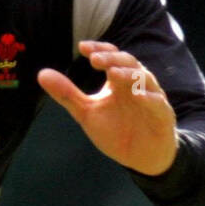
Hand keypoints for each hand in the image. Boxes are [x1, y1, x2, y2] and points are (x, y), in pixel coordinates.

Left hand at [36, 41, 178, 175]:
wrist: (141, 158)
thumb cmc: (116, 131)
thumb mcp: (86, 113)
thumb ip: (67, 94)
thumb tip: (41, 74)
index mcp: (118, 81)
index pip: (110, 57)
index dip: (99, 50)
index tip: (82, 47)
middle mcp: (135, 84)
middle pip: (127, 63)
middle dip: (112, 59)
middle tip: (95, 59)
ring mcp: (151, 97)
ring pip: (144, 79)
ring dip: (129, 74)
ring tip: (113, 73)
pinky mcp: (162, 115)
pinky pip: (157, 103)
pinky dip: (148, 98)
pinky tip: (138, 96)